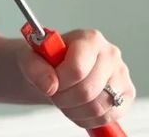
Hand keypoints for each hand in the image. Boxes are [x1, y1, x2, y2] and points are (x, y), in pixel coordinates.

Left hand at [18, 28, 134, 129]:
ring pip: (97, 107)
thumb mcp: (31, 57)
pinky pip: (106, 117)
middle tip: (53, 93)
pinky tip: (75, 107)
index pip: (77, 68)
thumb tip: (49, 85)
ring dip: (73, 110)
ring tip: (62, 99)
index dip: (60, 81)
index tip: (49, 82)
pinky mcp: (126, 95)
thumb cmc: (45, 59)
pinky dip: (85, 118)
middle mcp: (110, 54)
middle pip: (87, 90)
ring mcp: (121, 76)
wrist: (54, 68)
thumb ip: (35, 67)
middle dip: (64, 97)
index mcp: (90, 38)